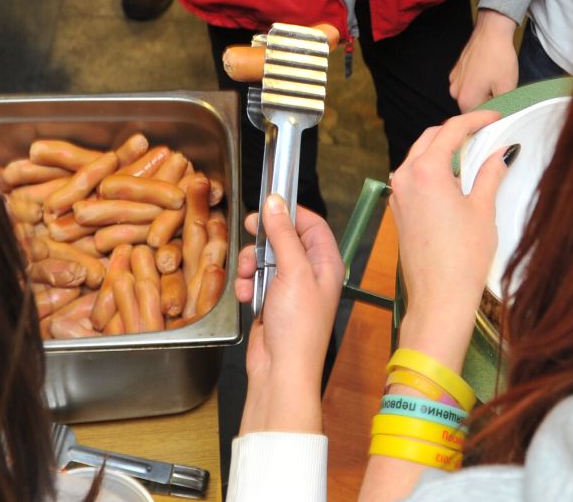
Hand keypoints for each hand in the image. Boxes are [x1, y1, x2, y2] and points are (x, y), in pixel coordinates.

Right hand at [234, 195, 344, 433]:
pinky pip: (255, 280)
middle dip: (263, 239)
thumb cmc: (298, 327)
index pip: (312, 224)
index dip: (291, 212)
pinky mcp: (271, 302)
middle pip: (284, 239)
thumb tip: (275, 203)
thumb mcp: (292, 271)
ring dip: (251, 263)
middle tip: (249, 231)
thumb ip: (283, 234)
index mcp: (326, 263)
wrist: (281, 370)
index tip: (269, 204)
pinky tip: (246, 296)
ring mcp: (290, 289)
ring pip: (265, 258)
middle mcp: (310, 274)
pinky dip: (246, 284)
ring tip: (247, 276)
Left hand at [390, 110, 508, 369]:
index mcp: (426, 171)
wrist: (439, 299)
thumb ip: (490, 174)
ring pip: (419, 155)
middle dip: (457, 130)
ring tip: (472, 150)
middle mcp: (405, 177)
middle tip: (485, 130)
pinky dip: (432, 167)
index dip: (476, 119)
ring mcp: (398, 194)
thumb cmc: (463, 258)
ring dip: (443, 148)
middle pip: (431, 137)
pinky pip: (413, 175)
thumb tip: (502, 152)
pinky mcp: (398, 209)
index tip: (495, 117)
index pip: (451, 130)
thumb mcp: (482, 210)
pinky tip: (454, 175)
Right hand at [449, 10, 520, 111]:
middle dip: (487, 103)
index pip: (479, 120)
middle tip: (501, 91)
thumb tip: (502, 117)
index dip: (492, 115)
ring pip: (471, 96)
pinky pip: (467, 84)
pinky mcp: (456, 71)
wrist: (492, 31)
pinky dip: (477, 82)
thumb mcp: (508, 87)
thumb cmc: (498, 56)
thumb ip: (503, 107)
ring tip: (494, 79)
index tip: (501, 107)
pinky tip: (488, 72)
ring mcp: (454, 80)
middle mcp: (456, 92)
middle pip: (474, 108)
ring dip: (482, 92)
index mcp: (467, 100)